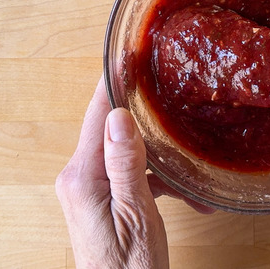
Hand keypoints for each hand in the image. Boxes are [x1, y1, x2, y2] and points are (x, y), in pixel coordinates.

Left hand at [56, 76, 213, 268]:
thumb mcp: (136, 215)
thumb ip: (125, 164)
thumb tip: (120, 116)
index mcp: (82, 176)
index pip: (99, 113)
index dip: (116, 81)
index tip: (132, 53)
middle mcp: (79, 177)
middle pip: (112, 127)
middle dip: (145, 113)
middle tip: (170, 88)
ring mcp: (90, 189)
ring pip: (127, 151)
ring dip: (159, 153)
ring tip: (189, 156)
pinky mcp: (102, 201)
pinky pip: (130, 174)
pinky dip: (157, 178)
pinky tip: (186, 192)